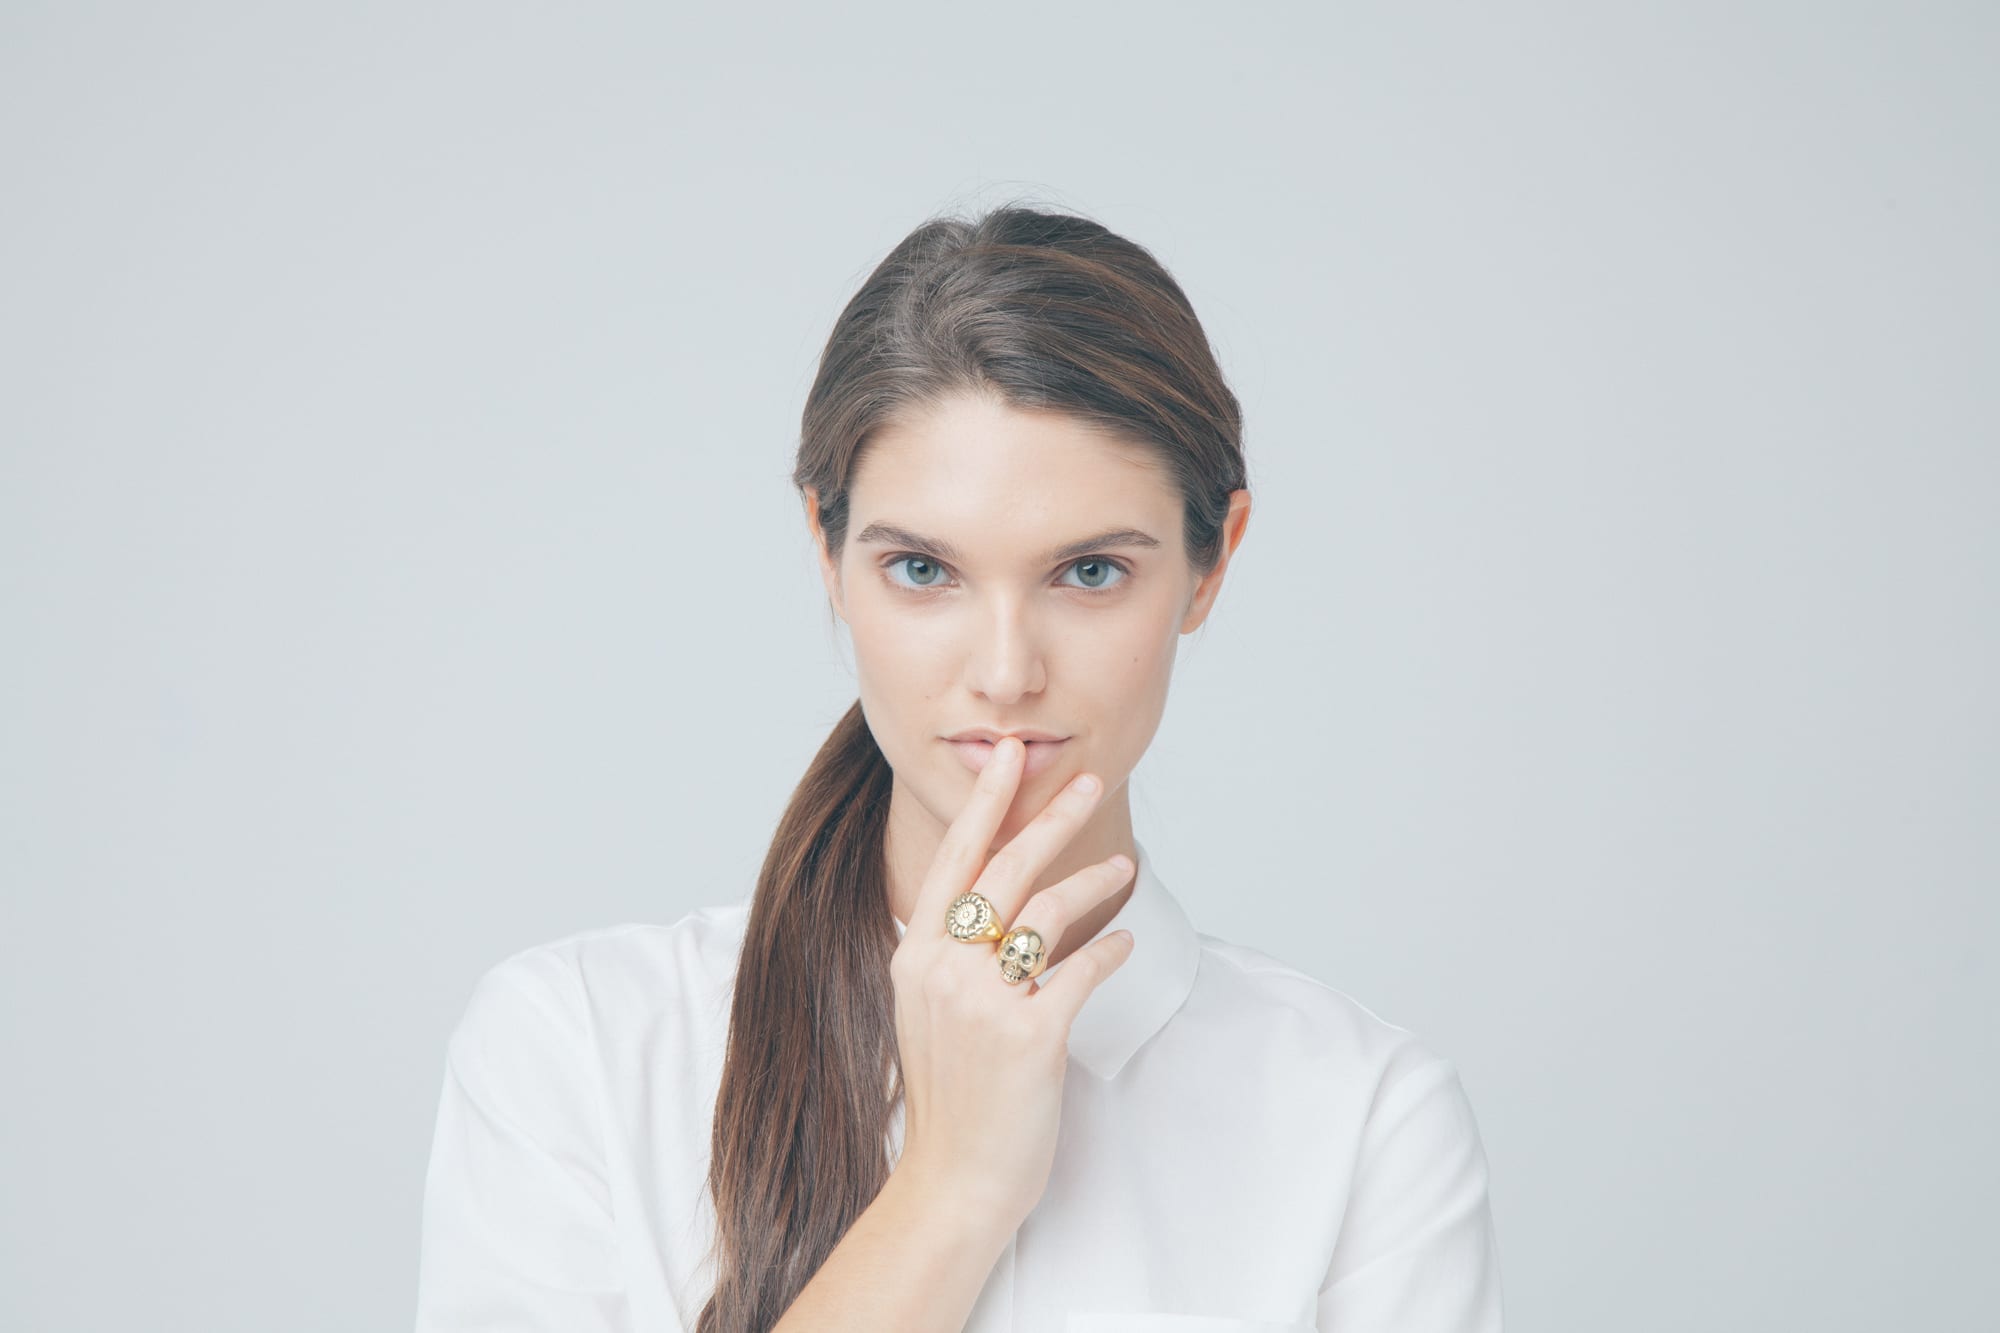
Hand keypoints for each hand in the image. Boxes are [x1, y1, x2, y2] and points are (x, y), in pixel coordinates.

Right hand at [887, 736, 1137, 1225]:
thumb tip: (992, 906)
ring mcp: (985, 1002)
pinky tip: (1124, 943)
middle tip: (1088, 782)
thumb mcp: (928, 1011)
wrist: (954, 1179)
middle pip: (1006, 868)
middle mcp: (943, 969)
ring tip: (1123, 867)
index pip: (954, 859)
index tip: (1011, 758)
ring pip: (1048, 910)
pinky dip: (1110, 950)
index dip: (986, 803)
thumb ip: (951, 956)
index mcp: (916, 956)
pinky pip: (1081, 969)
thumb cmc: (951, 1096)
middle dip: (1050, 816)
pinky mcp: (1029, 1036)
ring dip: (1094, 881)